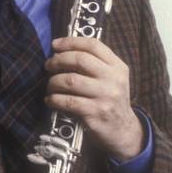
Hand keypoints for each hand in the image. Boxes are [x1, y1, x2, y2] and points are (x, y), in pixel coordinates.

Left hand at [44, 36, 143, 160]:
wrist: (123, 130)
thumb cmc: (110, 100)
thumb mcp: (111, 79)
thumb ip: (94, 64)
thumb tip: (61, 51)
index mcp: (117, 66)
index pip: (93, 45)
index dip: (71, 42)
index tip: (55, 45)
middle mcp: (114, 79)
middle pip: (80, 60)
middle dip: (58, 60)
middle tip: (48, 65)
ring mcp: (105, 96)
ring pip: (70, 80)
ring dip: (53, 82)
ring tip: (49, 86)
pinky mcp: (95, 113)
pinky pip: (68, 101)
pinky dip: (54, 99)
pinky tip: (50, 100)